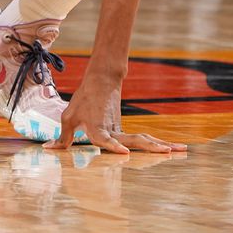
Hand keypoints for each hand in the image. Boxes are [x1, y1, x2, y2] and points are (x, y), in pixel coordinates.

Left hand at [45, 76, 185, 153]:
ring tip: (181, 149)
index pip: (105, 140)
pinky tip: (170, 148)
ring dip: (160, 145)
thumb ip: (63, 138)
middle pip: (135, 141)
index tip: (123, 152)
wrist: (101, 80)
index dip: (113, 146)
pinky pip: (141, 140)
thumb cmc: (83, 100)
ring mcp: (122, 130)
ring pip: (143, 140)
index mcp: (97, 129)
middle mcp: (113, 131)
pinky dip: (155, 144)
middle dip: (152, 148)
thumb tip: (50, 149)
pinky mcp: (125, 130)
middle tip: (170, 151)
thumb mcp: (69, 118)